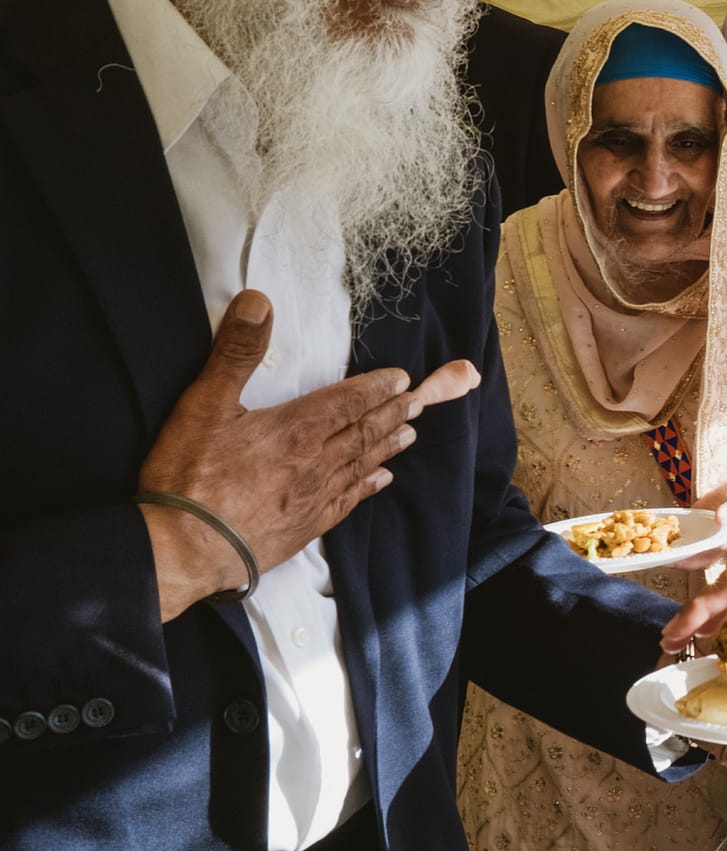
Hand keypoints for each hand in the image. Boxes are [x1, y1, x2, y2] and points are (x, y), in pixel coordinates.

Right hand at [138, 290, 479, 616]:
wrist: (185, 550)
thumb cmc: (190, 475)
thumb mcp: (204, 404)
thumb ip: (235, 352)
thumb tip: (258, 301)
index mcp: (296, 429)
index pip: (347, 401)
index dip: (375, 388)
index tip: (400, 378)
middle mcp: (316, 462)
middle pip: (363, 432)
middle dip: (391, 413)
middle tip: (417, 401)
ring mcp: (314, 498)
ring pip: (361, 464)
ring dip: (387, 446)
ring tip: (409, 433)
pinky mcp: (305, 528)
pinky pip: (348, 501)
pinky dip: (367, 487)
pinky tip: (380, 481)